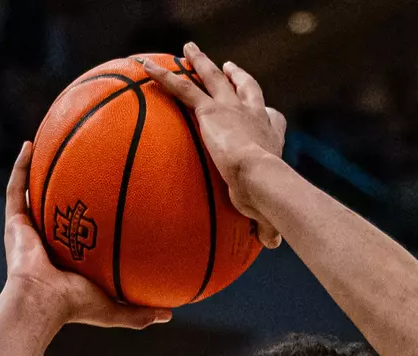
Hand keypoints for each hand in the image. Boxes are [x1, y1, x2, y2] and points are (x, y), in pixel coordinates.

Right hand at [4, 143, 171, 328]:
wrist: (42, 302)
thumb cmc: (76, 307)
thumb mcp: (115, 308)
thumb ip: (140, 312)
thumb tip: (170, 315)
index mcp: (66, 260)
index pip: (78, 234)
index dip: (88, 218)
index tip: (105, 199)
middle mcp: (46, 243)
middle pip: (56, 209)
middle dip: (65, 188)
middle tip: (81, 164)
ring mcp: (28, 233)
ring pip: (32, 194)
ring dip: (38, 171)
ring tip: (49, 144)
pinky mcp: (14, 225)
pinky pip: (16, 189)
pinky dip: (21, 167)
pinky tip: (29, 144)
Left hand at [140, 44, 285, 248]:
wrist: (259, 178)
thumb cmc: (268, 198)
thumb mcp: (268, 212)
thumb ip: (266, 225)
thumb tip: (272, 244)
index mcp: (270, 138)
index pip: (272, 120)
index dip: (269, 115)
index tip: (267, 112)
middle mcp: (253, 115)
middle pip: (244, 87)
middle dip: (235, 75)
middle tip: (227, 66)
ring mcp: (231, 108)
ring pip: (212, 77)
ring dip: (200, 61)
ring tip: (188, 49)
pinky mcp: (210, 110)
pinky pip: (182, 88)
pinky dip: (163, 77)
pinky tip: (145, 68)